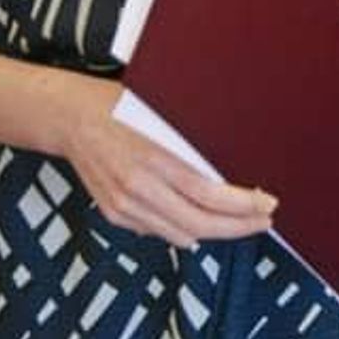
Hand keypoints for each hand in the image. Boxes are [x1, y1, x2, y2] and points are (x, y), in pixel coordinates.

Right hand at [59, 75, 275, 246]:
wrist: (70, 117)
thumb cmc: (120, 104)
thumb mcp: (165, 113)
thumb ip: (194, 141)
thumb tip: (233, 161)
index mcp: (155, 157)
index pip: (210, 195)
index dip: (243, 206)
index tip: (268, 205)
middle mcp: (138, 187)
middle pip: (199, 223)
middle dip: (238, 227)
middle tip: (263, 221)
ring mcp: (124, 205)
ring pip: (180, 234)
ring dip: (215, 233)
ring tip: (241, 224)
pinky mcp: (114, 213)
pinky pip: (157, 231)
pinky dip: (184, 230)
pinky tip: (202, 224)